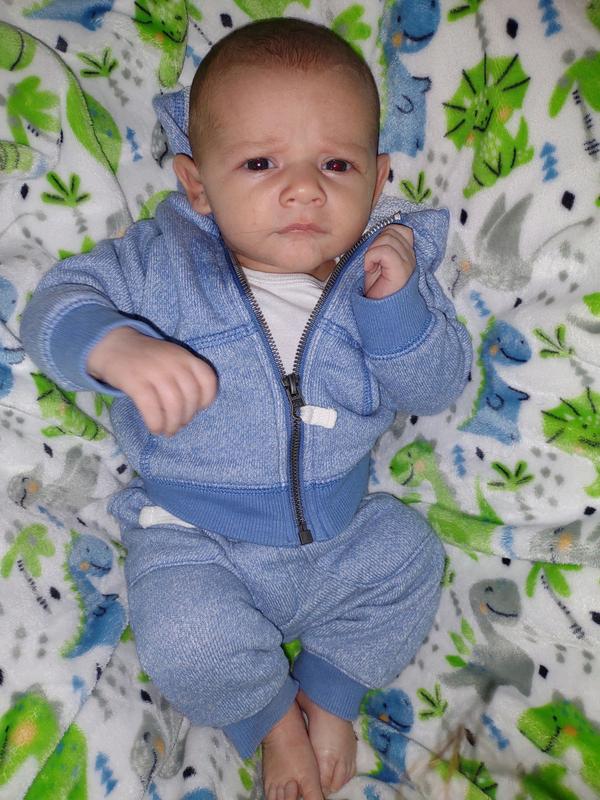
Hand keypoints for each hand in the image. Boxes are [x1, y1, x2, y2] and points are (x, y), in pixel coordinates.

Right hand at [87, 327, 217, 435]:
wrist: (114, 345)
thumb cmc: (147, 358)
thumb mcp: (172, 359)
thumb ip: (185, 377)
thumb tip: (192, 411)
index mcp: (185, 357)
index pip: (208, 380)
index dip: (207, 399)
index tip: (198, 409)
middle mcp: (173, 363)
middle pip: (190, 398)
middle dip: (187, 417)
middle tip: (179, 425)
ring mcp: (154, 371)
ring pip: (173, 405)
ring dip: (172, 424)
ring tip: (168, 431)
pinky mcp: (135, 381)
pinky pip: (151, 408)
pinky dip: (156, 423)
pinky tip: (154, 428)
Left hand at [363, 224, 415, 298]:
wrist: (382, 313)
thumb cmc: (378, 290)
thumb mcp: (378, 264)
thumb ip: (381, 247)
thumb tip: (375, 232)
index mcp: (407, 253)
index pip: (400, 229)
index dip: (384, 234)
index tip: (376, 253)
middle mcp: (410, 256)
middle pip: (392, 231)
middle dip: (375, 243)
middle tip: (372, 262)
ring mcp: (408, 262)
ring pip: (387, 238)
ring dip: (372, 251)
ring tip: (371, 267)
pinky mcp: (401, 269)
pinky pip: (384, 250)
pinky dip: (371, 258)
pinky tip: (370, 270)